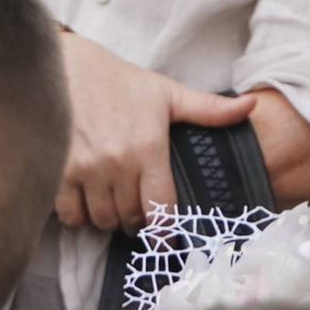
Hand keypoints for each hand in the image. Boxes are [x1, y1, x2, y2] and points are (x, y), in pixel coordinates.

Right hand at [55, 33, 250, 231]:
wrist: (64, 68)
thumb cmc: (119, 82)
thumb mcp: (166, 93)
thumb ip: (208, 109)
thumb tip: (251, 107)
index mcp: (148, 147)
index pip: (160, 209)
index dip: (165, 232)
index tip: (166, 241)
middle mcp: (116, 162)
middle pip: (130, 219)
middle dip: (137, 223)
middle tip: (138, 215)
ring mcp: (85, 169)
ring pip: (102, 220)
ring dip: (110, 221)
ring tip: (114, 207)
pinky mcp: (58, 172)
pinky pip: (71, 215)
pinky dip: (80, 216)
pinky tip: (87, 202)